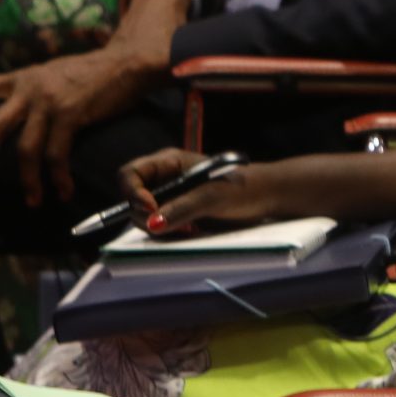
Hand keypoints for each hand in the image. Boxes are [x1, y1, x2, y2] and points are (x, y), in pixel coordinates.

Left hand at [0, 48, 150, 205]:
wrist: (126, 63)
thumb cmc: (94, 72)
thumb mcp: (55, 74)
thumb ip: (35, 89)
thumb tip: (23, 110)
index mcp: (23, 77)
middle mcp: (30, 88)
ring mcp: (50, 102)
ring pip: (25, 149)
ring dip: (28, 180)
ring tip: (34, 201)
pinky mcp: (71, 115)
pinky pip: (57, 155)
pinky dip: (58, 177)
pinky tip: (63, 190)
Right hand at [115, 149, 290, 229]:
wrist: (265, 198)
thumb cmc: (242, 187)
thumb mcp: (211, 196)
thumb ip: (181, 208)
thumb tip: (153, 223)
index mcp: (168, 162)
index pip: (130, 174)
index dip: (132, 192)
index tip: (150, 209)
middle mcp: (164, 179)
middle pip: (132, 198)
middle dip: (144, 214)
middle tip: (167, 225)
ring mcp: (170, 198)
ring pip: (143, 216)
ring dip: (157, 227)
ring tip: (186, 228)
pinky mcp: (178, 215)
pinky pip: (159, 227)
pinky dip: (167, 234)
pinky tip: (189, 232)